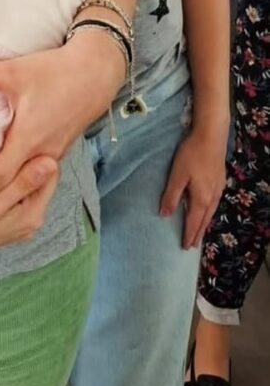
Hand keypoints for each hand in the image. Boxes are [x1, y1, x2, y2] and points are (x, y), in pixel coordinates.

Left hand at [0, 30, 124, 216]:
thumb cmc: (55, 72)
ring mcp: (52, 154)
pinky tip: (1, 177)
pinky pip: (33, 173)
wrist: (97, 72)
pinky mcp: (58, 148)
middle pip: (8, 189)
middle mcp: (42, 154)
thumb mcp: (12, 71)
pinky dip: (14, 181)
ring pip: (22, 183)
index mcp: (28, 140)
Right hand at [0, 156, 59, 264]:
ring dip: (16, 171)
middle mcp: (33, 220)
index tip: (20, 142)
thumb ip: (22, 184)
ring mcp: (22, 222)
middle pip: (40, 179)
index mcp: (32, 214)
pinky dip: (8, 182)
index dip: (37, 154)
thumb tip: (53, 162)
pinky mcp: (11, 221)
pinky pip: (17, 194)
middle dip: (26, 162)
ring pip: (27, 185)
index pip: (50, 173)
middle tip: (7, 147)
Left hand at [160, 124, 227, 247]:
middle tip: (192, 246)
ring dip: (204, 224)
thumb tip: (165, 216)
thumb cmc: (191, 155)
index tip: (185, 247)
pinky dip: (209, 213)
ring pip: (211, 213)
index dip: (188, 234)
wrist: (211, 138)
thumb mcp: (177, 176)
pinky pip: (214, 204)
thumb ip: (171, 196)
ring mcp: (218, 189)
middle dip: (198, 233)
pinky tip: (207, 211)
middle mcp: (212, 197)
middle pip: (204, 220)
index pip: (194, 222)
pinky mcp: (220, 181)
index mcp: (201, 198)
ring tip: (199, 233)